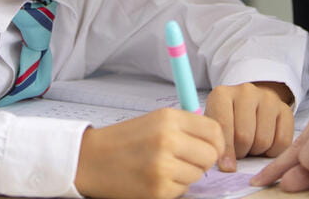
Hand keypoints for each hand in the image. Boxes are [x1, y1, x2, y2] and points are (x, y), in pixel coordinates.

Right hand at [74, 108, 224, 198]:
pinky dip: (174, 187)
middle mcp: (168, 140)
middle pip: (210, 155)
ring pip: (197, 175)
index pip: (214, 130)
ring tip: (165, 167)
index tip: (212, 147)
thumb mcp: (157, 120)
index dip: (217, 141)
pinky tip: (156, 178)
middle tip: (186, 159)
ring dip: (187, 174)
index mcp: (169, 118)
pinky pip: (183, 190)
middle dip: (203, 160)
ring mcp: (163, 167)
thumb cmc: (126, 139)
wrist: (91, 159)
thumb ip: (187, 126)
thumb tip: (217, 140)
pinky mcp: (158, 190)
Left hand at [204, 81, 294, 171]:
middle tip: (240, 150)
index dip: (225, 150)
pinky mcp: (285, 109)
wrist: (250, 103)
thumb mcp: (215, 126)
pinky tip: (266, 144)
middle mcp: (245, 91)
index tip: (226, 167)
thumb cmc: (228, 119)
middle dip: (241, 152)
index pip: (223, 125)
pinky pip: (282, 141)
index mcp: (222, 95)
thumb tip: (228, 167)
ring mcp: (267, 98)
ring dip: (257, 151)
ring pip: (263, 140)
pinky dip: (273, 151)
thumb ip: (217, 141)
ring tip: (251, 145)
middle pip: (244, 137)